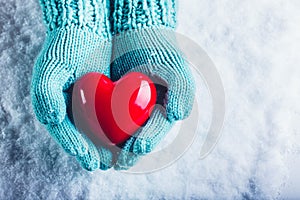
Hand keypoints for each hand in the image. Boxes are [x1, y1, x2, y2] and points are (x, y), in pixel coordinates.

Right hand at [31, 26, 113, 170]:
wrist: (85, 30)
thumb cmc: (66, 48)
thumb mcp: (51, 70)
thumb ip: (46, 96)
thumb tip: (53, 121)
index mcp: (52, 106)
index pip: (65, 133)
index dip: (77, 147)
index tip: (90, 160)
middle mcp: (68, 108)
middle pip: (80, 137)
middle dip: (92, 152)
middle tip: (106, 164)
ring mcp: (85, 105)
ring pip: (94, 131)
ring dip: (104, 146)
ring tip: (116, 159)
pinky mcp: (101, 99)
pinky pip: (106, 119)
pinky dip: (113, 130)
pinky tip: (123, 139)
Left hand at [110, 28, 194, 169]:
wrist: (137, 32)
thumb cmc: (159, 50)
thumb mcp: (174, 67)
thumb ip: (182, 91)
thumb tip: (177, 116)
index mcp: (164, 110)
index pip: (155, 130)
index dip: (147, 140)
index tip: (136, 147)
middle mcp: (147, 114)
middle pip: (137, 138)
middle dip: (128, 152)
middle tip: (117, 162)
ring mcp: (129, 111)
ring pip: (120, 135)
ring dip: (112, 149)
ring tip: (103, 159)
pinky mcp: (111, 104)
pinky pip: (105, 121)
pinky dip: (100, 132)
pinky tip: (92, 139)